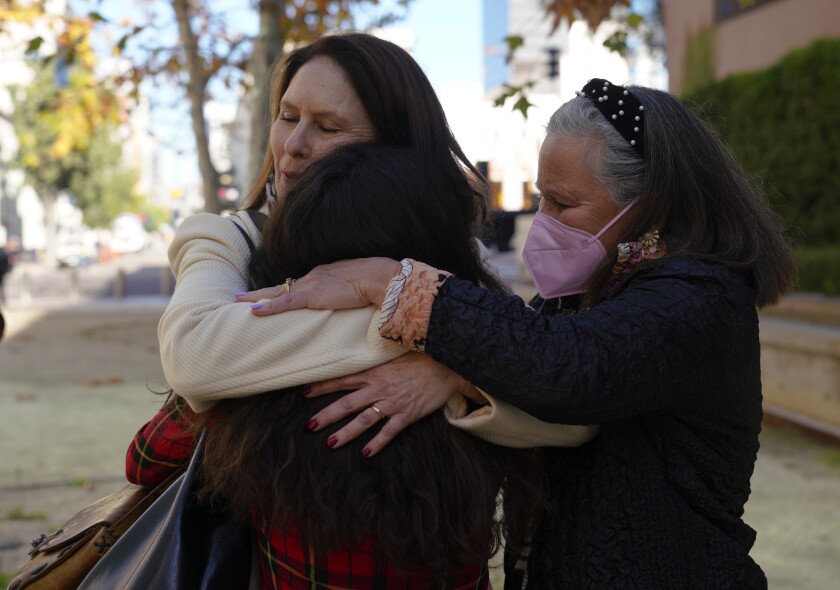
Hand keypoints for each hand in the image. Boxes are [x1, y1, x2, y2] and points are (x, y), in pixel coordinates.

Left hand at [235, 257, 400, 315]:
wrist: (375, 277)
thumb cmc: (372, 282)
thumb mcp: (355, 287)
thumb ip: (347, 292)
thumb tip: (348, 298)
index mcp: (321, 276)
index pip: (296, 285)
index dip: (280, 291)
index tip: (268, 294)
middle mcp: (311, 278)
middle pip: (280, 286)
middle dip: (259, 292)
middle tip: (238, 296)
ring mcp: (310, 286)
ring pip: (276, 292)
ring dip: (255, 298)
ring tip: (237, 301)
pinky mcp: (311, 295)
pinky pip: (284, 302)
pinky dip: (268, 307)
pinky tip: (253, 310)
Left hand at [305, 352, 475, 456]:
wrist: (448, 366)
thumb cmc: (422, 359)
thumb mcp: (394, 356)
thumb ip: (375, 362)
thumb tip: (358, 365)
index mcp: (375, 372)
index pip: (343, 379)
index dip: (323, 386)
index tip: (304, 392)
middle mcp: (380, 388)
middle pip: (347, 403)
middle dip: (327, 415)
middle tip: (309, 426)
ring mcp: (393, 402)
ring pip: (364, 420)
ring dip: (346, 433)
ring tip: (330, 443)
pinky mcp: (407, 414)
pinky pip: (389, 431)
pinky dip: (377, 443)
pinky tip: (366, 453)